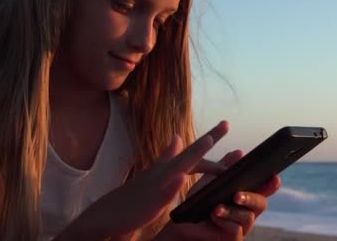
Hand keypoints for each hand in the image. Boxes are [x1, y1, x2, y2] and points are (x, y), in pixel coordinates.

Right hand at [55, 121, 229, 239]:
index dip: (210, 138)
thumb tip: (178, 137)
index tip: (226, 124)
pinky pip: (163, 192)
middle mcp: (164, 170)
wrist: (110, 212)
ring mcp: (157, 184)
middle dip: (208, 139)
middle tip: (226, 124)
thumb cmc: (136, 195)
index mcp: (167, 166)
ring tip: (209, 140)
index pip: (193, 149)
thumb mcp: (154, 172)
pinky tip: (181, 178)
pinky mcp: (150, 200)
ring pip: (179, 166)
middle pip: (190, 152)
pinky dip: (172, 184)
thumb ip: (167, 155)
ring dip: (194, 153)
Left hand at [157, 151, 281, 240]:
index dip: (271, 184)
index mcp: (245, 197)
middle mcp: (246, 212)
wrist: (182, 225)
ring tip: (217, 207)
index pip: (263, 189)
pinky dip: (225, 221)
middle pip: (261, 203)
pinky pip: (236, 230)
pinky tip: (214, 215)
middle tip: (237, 194)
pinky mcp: (233, 239)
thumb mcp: (210, 183)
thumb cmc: (198, 204)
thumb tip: (239, 152)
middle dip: (252, 197)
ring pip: (248, 217)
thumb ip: (224, 169)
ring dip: (233, 210)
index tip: (274, 176)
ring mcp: (241, 227)